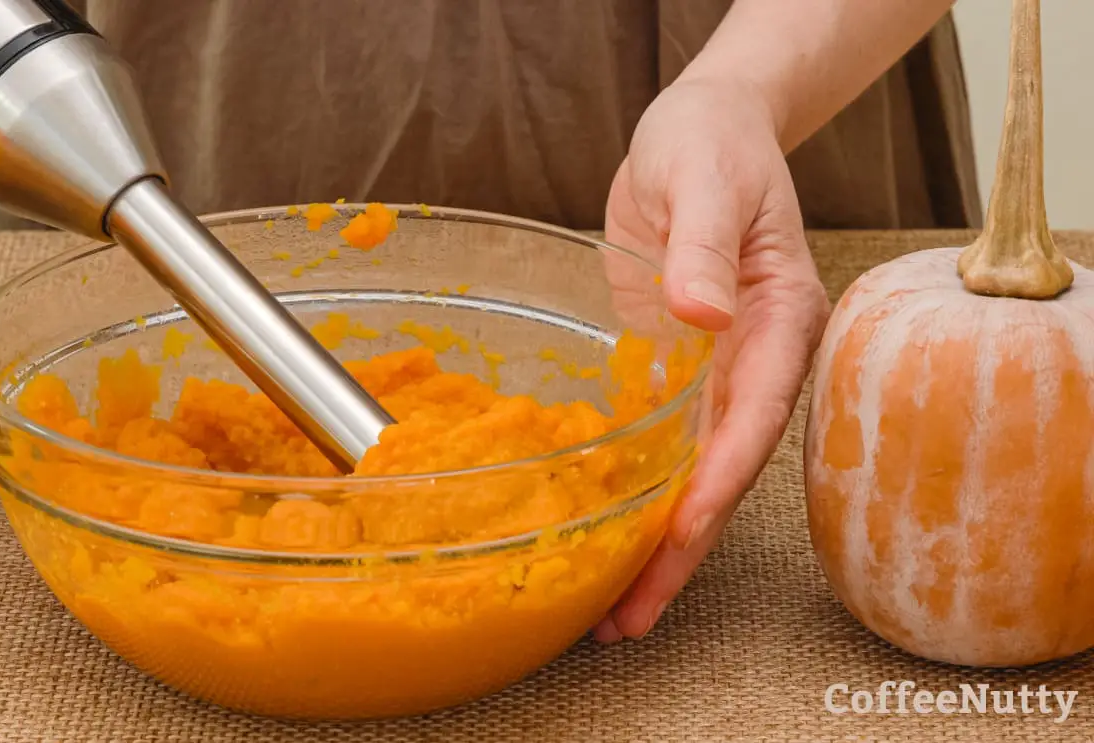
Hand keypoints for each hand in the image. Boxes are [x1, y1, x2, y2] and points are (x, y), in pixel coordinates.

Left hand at [595, 78, 829, 641]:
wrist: (703, 133)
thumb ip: (707, 246)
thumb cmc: (713, 146)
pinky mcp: (677, 371)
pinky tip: (603, 536)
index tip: (680, 538)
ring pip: (690, 475)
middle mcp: (754, 362)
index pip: (751, 420)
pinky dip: (636, 497)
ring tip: (611, 611)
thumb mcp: (706, 181)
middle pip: (721, 473)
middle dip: (681, 549)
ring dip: (656, 543)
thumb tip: (703, 312)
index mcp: (777, 322)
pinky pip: (661, 447)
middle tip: (629, 618)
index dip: (716, 485)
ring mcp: (716, 373)